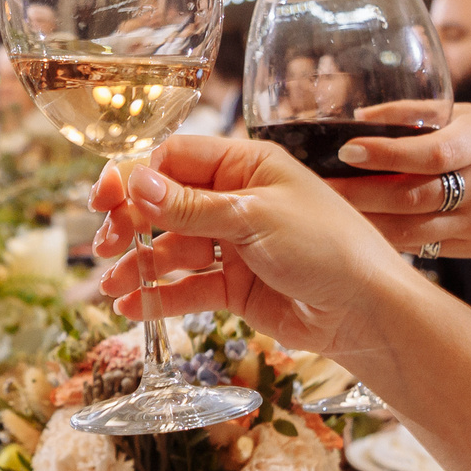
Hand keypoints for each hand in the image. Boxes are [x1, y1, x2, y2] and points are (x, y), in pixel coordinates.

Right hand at [88, 135, 425, 358]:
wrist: (366, 310)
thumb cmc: (327, 247)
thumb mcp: (254, 219)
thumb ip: (191, 207)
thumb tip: (136, 184)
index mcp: (245, 166)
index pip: (175, 160)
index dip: (136, 177)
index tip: (105, 199)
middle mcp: (235, 200)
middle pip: (165, 204)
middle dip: (131, 223)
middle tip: (105, 245)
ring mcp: (233, 244)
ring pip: (171, 249)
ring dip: (139, 265)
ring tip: (110, 285)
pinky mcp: (234, 286)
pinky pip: (187, 286)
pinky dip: (159, 296)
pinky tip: (132, 307)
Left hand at [321, 103, 470, 259]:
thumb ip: (417, 116)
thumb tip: (360, 117)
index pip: (434, 153)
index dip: (388, 153)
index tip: (348, 149)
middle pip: (414, 196)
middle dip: (359, 193)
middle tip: (318, 188)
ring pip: (412, 229)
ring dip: (366, 222)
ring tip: (327, 213)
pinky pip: (421, 247)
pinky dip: (387, 240)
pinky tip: (358, 233)